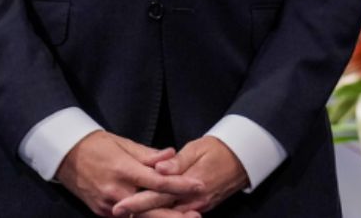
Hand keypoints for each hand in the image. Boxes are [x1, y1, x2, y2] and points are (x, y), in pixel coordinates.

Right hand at [54, 131, 203, 216]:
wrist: (66, 156)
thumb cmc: (98, 145)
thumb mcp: (124, 144)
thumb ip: (149, 154)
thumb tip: (172, 154)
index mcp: (124, 170)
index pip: (158, 181)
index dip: (180, 185)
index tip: (199, 186)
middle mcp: (116, 191)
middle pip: (150, 208)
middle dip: (174, 215)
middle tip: (196, 216)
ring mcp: (108, 205)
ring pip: (139, 216)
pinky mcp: (102, 212)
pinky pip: (127, 217)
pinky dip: (144, 217)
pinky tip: (159, 215)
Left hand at [114, 136, 247, 215]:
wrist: (244, 158)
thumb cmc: (219, 149)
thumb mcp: (198, 149)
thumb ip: (178, 162)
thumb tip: (159, 168)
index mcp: (191, 183)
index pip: (159, 194)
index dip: (137, 201)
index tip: (119, 205)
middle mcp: (194, 199)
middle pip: (160, 210)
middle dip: (137, 212)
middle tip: (116, 211)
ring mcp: (197, 206)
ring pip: (168, 214)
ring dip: (148, 214)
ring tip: (127, 212)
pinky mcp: (200, 207)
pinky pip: (177, 213)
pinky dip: (162, 214)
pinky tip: (147, 212)